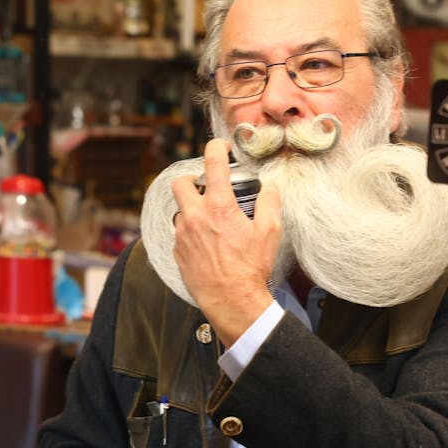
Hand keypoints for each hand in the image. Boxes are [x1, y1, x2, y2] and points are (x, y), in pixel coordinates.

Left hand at [168, 138, 283, 344]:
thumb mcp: (270, 232)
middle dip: (191, 179)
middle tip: (205, 185)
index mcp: (218, 206)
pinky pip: (180, 232)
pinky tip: (207, 242)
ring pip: (179, 210)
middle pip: (179, 182)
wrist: (231, 299)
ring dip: (192, 208)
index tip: (221, 147)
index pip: (212, 163)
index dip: (216, 148)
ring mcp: (182, 234)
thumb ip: (270, 203)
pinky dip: (190, 230)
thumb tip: (270, 187)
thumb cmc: (251, 267)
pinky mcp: (177, 251)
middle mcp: (195, 216)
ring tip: (210, 219)